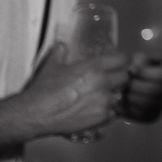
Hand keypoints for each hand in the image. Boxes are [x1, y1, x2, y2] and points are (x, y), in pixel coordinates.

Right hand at [12, 42, 130, 136]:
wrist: (36, 113)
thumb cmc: (44, 88)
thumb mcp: (52, 66)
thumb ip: (60, 53)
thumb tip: (61, 44)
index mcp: (93, 67)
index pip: (122, 59)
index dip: (122, 61)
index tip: (119, 64)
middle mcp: (102, 83)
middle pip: (126, 78)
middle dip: (120, 79)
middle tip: (111, 82)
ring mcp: (103, 101)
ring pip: (120, 97)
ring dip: (113, 97)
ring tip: (101, 98)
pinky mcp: (101, 117)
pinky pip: (114, 113)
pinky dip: (108, 112)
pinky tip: (96, 111)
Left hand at [120, 52, 161, 122]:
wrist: (119, 86)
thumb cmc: (130, 70)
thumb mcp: (137, 60)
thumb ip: (149, 58)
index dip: (147, 73)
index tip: (132, 70)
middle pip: (157, 90)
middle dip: (138, 87)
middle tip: (124, 85)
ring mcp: (161, 104)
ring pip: (151, 104)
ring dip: (134, 99)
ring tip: (122, 95)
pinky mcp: (153, 116)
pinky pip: (146, 117)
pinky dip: (133, 112)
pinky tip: (123, 106)